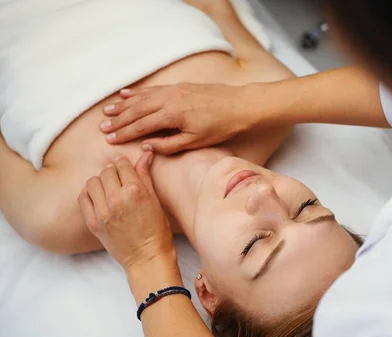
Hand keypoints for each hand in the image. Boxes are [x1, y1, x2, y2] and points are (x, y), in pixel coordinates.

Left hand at [78, 152, 174, 271]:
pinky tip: (98, 198)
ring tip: (108, 189)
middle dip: (112, 172)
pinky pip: (83, 198)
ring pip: (92, 182)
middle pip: (106, 171)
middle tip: (118, 180)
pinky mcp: (93, 222)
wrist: (147, 257)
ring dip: (99, 182)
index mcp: (136, 191)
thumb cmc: (157, 230)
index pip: (122, 164)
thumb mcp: (155, 200)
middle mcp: (117, 199)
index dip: (123, 163)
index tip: (124, 167)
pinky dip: (88, 194)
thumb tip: (145, 153)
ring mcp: (103, 211)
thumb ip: (146, 175)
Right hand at [100, 82, 257, 154]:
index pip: (142, 126)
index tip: (110, 139)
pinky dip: (138, 92)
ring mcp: (174, 90)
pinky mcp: (179, 86)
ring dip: (124, 105)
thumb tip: (146, 147)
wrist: (240, 105)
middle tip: (103, 127)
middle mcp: (169, 99)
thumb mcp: (196, 142)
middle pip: (137, 111)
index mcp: (172, 115)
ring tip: (108, 111)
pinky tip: (126, 94)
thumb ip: (169, 145)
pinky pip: (153, 89)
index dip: (124, 133)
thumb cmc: (221, 126)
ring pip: (142, 98)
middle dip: (119, 119)